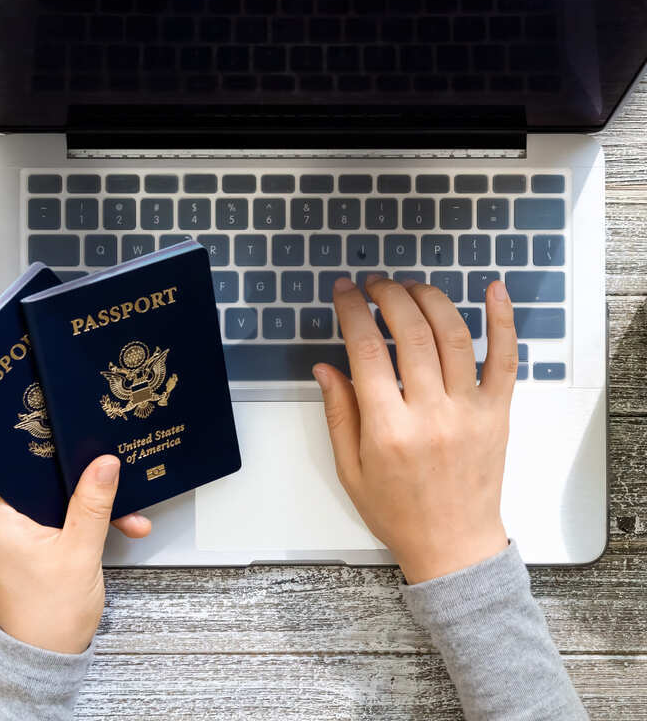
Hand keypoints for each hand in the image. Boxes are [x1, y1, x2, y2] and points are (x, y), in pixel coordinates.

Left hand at [0, 455, 150, 652]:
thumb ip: (93, 501)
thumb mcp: (81, 550)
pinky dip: (80, 522)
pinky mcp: (19, 542)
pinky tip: (112, 526)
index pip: (28, 463)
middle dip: (87, 489)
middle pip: (46, 482)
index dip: (64, 456)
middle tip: (119, 490)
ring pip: (54, 499)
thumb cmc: (52, 613)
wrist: (46, 657)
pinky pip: (52, 516)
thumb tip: (104, 462)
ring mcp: (5, 531)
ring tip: (125, 517)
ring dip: (90, 508)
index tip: (94, 452)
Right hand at [314, 276, 515, 583]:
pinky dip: (503, 321)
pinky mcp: (497, 413)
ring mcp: (470, 411)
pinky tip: (493, 289)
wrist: (453, 546)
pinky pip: (505, 360)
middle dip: (388, 296)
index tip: (344, 290)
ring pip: (454, 336)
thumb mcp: (350, 469)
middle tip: (374, 284)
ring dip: (430, 299)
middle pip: (412, 333)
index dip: (352, 311)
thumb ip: (338, 413)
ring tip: (409, 287)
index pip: (367, 351)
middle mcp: (431, 414)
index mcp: (388, 429)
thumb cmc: (397, 511)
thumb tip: (324, 366)